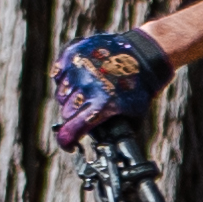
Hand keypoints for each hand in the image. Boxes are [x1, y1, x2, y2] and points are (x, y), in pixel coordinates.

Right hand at [47, 25, 172, 152]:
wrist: (143, 54)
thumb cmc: (139, 88)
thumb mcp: (132, 115)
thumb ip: (115, 132)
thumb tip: (104, 147)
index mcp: (102, 104)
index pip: (71, 130)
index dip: (67, 141)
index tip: (69, 144)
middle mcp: (87, 86)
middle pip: (66, 113)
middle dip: (75, 116)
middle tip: (88, 110)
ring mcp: (78, 68)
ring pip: (61, 94)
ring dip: (70, 97)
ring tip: (87, 92)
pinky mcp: (73, 53)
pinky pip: (58, 74)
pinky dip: (65, 79)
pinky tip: (78, 79)